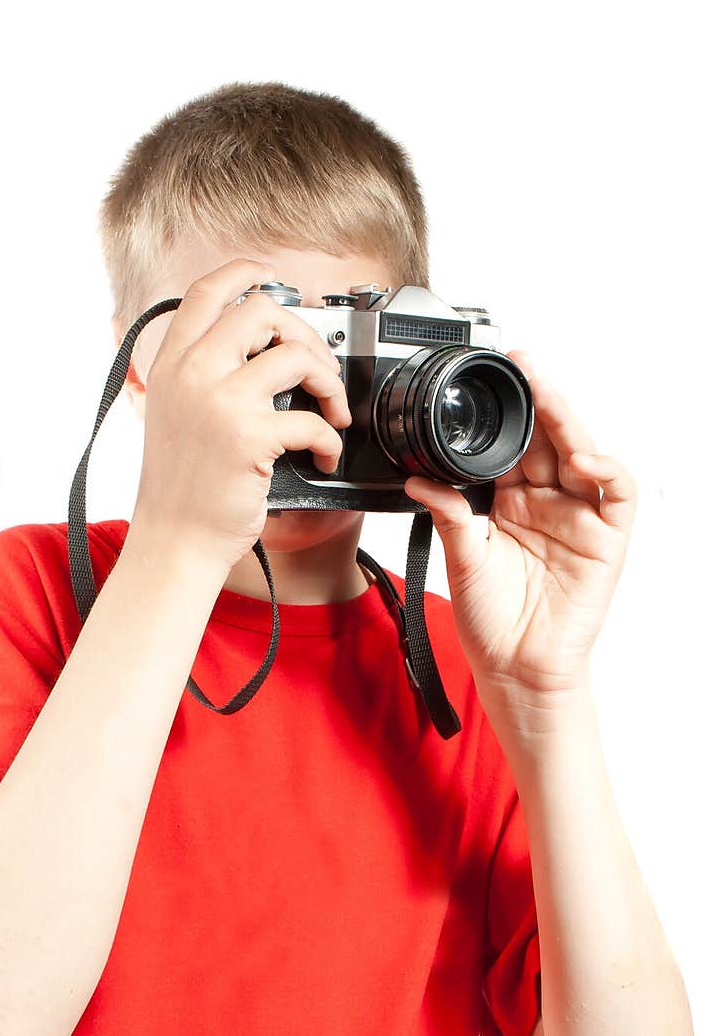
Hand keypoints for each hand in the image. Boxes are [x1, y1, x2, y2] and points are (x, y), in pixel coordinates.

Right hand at [133, 258, 350, 571]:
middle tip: (316, 368)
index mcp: (171, 365)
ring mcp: (220, 403)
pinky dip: (330, 439)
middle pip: (261, 311)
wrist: (176, 539)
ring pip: (296, 355)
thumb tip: (255, 351)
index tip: (268, 274)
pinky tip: (324, 455)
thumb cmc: (180, 487)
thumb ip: (201, 376)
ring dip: (328, 382)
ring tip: (331, 410)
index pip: (205, 293)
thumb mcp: (173, 415)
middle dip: (304, 335)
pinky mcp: (249, 437)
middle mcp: (192, 374)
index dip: (242, 272)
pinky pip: (312, 419)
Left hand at [402, 351, 636, 704]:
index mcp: (511, 501)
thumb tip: (418, 479)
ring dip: (568, 423)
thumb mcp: (461, 559)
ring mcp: (578, 519)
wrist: (514, 668)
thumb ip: (449, 514)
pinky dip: (606, 472)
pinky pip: (616, 497)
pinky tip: (584, 460)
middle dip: (539, 400)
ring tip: (547, 397)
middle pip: (549, 440)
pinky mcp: (606, 542)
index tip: (492, 380)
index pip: (514, 444)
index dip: (508, 412)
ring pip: (583, 456)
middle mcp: (547, 503)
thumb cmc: (490, 619)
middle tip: (523, 366)